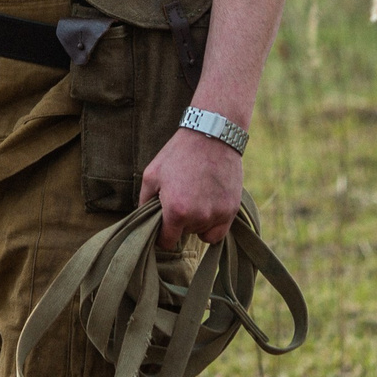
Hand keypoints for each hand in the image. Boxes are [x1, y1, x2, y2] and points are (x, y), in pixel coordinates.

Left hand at [141, 126, 244, 246]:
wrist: (211, 135)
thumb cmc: (178, 154)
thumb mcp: (151, 175)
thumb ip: (144, 202)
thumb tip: (144, 221)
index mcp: (176, 211)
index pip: (166, 242)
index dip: (161, 235)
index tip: (162, 225)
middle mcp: (198, 217)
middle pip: (184, 234)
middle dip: (179, 222)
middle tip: (180, 198)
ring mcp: (217, 214)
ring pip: (201, 232)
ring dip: (196, 221)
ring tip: (195, 197)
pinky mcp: (232, 209)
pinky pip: (219, 232)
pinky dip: (212, 225)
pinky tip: (207, 208)